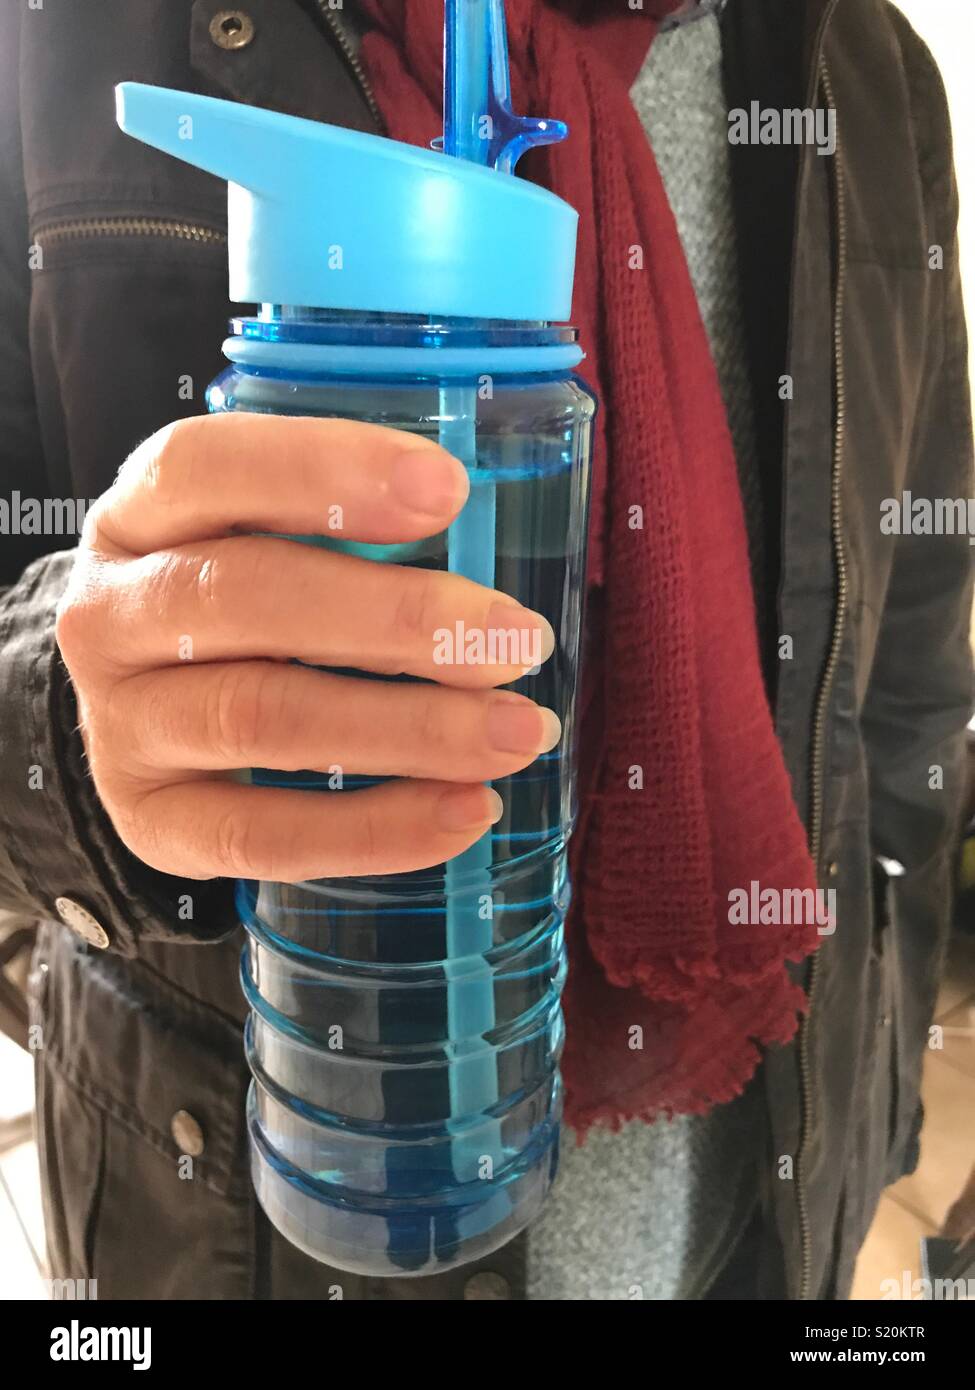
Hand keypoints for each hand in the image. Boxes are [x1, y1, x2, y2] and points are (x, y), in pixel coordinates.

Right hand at [56, 413, 558, 881]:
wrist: (139, 712)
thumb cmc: (242, 609)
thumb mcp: (262, 539)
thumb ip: (350, 527)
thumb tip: (487, 553)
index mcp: (140, 514)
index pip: (206, 467)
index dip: (323, 468)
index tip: (448, 488)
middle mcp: (111, 614)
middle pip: (243, 598)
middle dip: (397, 619)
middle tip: (518, 641)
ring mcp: (120, 724)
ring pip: (261, 718)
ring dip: (410, 728)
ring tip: (517, 733)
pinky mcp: (151, 821)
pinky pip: (261, 836)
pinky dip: (377, 828)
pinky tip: (468, 810)